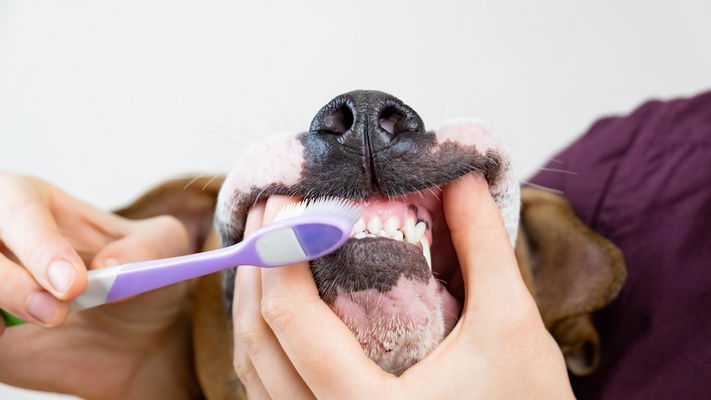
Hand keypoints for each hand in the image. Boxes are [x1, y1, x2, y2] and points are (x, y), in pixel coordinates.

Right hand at [0, 172, 198, 398]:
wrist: (132, 335)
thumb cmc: (137, 275)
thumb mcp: (164, 247)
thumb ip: (151, 245)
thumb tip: (112, 264)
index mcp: (28, 201)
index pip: (20, 213)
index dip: (42, 250)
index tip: (73, 286)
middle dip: (12, 283)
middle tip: (56, 312)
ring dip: (5, 306)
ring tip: (50, 322)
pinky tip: (19, 336)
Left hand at [230, 174, 574, 398]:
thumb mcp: (510, 323)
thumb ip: (483, 245)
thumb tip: (461, 178)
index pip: (291, 320)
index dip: (279, 249)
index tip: (285, 200)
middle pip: (256, 341)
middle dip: (255, 266)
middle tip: (268, 211)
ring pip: (254, 369)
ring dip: (253, 302)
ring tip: (269, 246)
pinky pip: (271, 386)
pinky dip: (267, 338)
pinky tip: (284, 299)